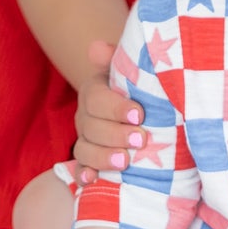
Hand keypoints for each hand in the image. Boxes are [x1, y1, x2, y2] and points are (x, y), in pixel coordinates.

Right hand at [72, 38, 145, 176]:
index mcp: (95, 90)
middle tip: (140, 140)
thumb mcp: (134, 68)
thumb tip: (96, 47)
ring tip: (125, 162)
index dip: (116, 107)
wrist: (146, 106)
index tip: (139, 115)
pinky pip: (81, 168)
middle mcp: (86, 115)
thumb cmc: (141, 85)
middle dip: (115, 134)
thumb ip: (119, 57)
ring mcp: (86, 138)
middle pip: (91, 126)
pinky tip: (92, 180)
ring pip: (84, 149)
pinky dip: (84, 175)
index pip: (96, 98)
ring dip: (102, 156)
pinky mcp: (89, 159)